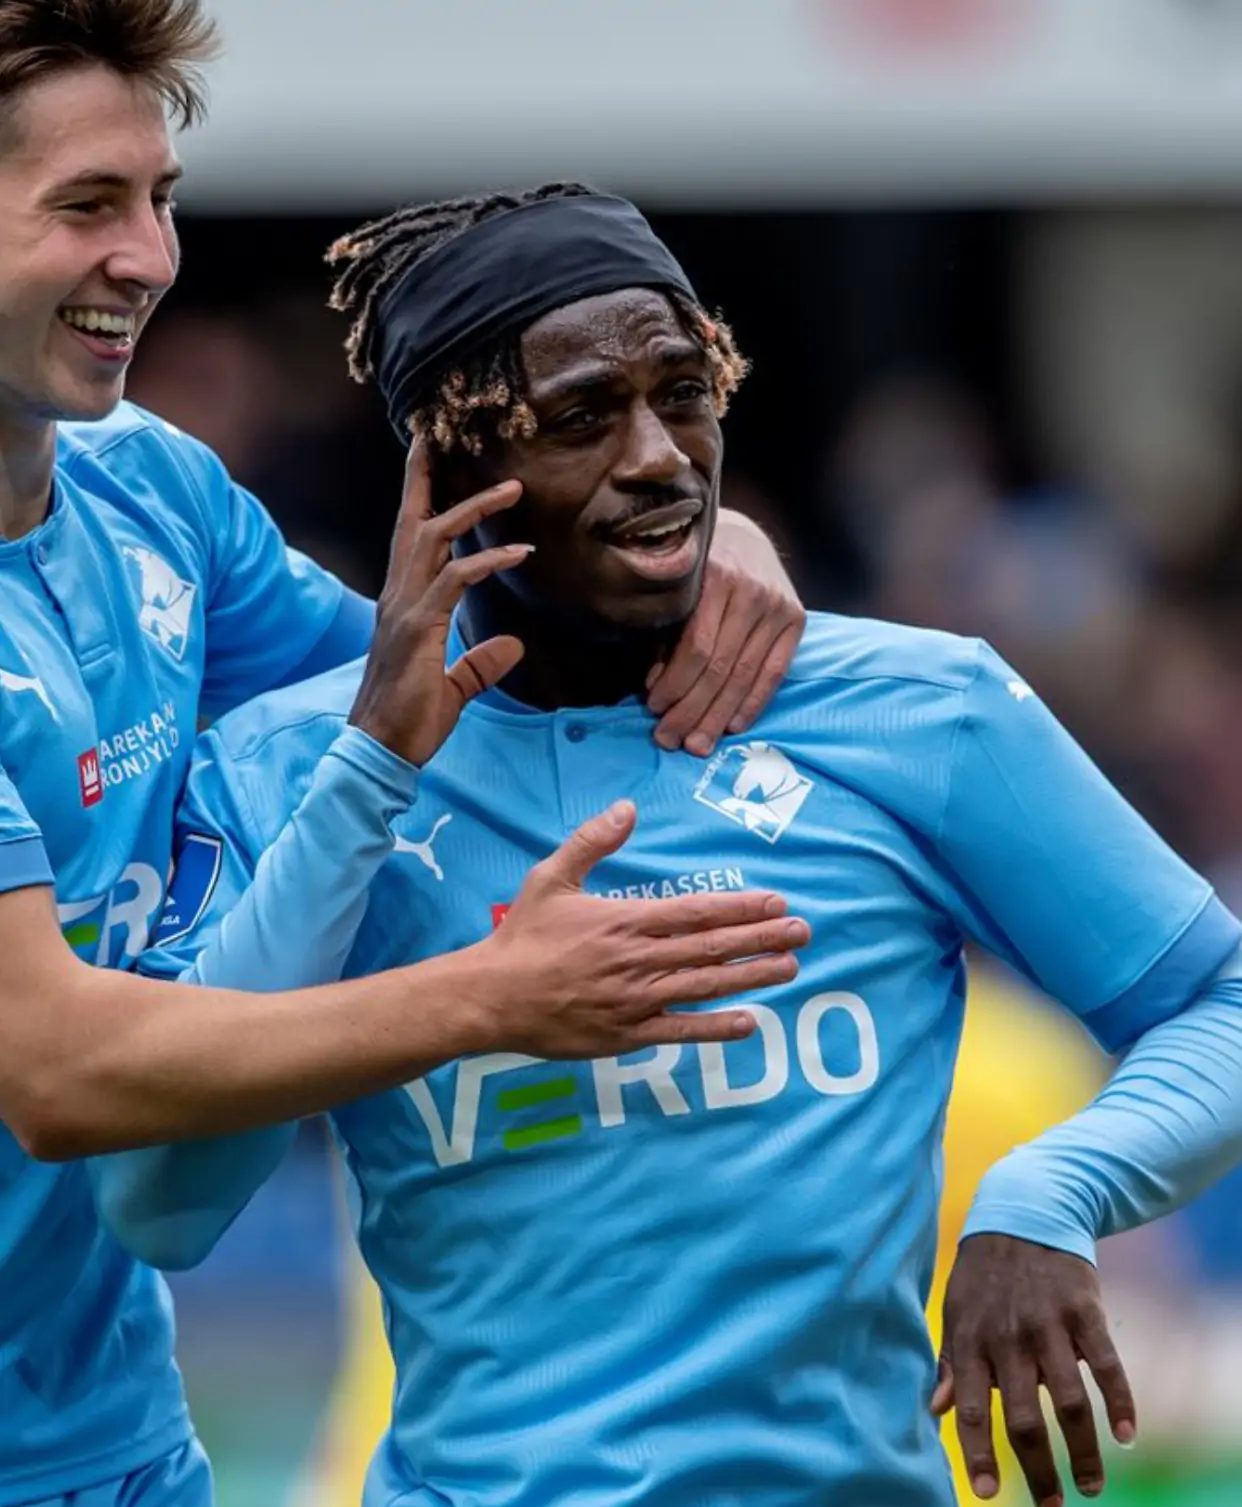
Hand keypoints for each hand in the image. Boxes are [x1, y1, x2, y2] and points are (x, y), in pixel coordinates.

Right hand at [349, 440, 530, 765]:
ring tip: (512, 489)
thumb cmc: (409, 720)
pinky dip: (488, 561)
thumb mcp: (454, 686)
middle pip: (413, 521)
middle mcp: (397, 597)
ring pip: (435, 538)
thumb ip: (481, 663)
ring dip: (474, 508)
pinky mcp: (418, 628)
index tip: (428, 458)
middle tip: (443, 437)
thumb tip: (513, 645)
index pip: (410, 539)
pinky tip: (519, 552)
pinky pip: (455, 580)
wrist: (381, 748)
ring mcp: (404, 609)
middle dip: (428, 477)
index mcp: (402, 605)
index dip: (419, 497)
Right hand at [475, 800, 809, 1058]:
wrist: (490, 997)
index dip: (740, 907)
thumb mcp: (550, 877)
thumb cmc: (521, 936)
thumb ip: (592, 842)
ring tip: (790, 968)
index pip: (696, 912)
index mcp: (624, 920)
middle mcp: (638, 960)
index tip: (776, 902)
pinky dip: (715, 1028)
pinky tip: (749, 1022)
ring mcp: (635, 1000)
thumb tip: (628, 808)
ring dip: (752, 977)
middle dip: (762, 939)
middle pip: (712, 948)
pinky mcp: (626, 1035)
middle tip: (803, 931)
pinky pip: (679, 1031)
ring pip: (705, 987)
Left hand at [646, 509, 805, 756]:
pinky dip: (752, 703)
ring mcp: (778, 605)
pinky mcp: (796, 618)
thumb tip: (655, 687)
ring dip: (718, 716)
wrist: (743, 538)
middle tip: (671, 740)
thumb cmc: (697, 570)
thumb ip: (664, 636)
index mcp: (714, 577)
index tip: (654, 710)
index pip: (696, 648)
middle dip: (692, 710)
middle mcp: (751, 591)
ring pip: (745, 675)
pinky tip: (732, 726)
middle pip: (720, 667)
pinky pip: (774, 672)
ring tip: (697, 743)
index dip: (675, 685)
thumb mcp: (675, 593)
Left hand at [935, 1234, 1136, 1506]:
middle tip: (1052, 1506)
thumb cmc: (984, 1275)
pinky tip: (1125, 1436)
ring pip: (1068, 1401)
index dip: (977, 1453)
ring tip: (1090, 1486)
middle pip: (1024, 1417)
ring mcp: (1048, 1324)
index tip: (985, 1493)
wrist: (1023, 1211)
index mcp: (970, 1340)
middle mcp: (1008, 1337)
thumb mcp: (956, 1311)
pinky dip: (1120, 1403)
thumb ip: (948, 1363)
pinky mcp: (1084, 1311)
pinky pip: (1106, 1365)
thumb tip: (933, 1411)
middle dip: (1038, 1469)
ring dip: (1084, 1450)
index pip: (969, 1408)